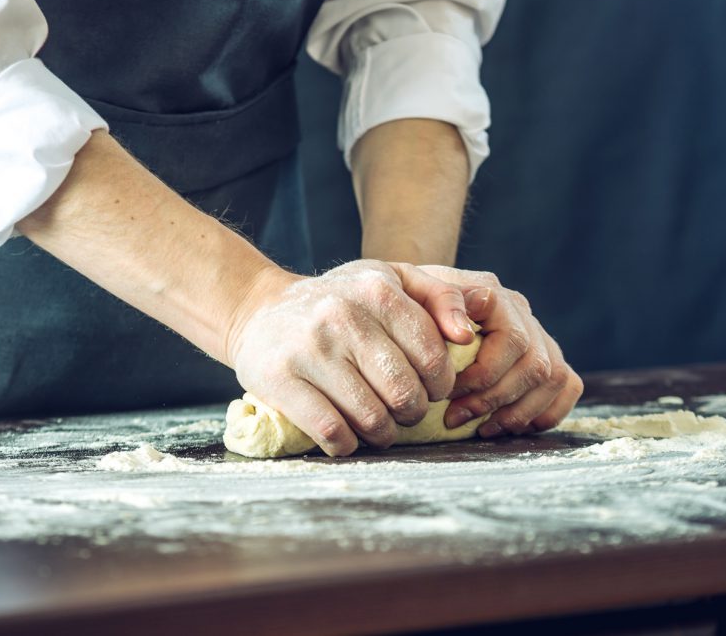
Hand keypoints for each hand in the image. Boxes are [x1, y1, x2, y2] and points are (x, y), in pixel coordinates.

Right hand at [226, 260, 477, 455]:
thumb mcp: (389, 279)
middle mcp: (343, 316)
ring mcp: (310, 349)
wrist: (257, 309)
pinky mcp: (281, 380)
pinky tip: (346, 435)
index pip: (434, 357)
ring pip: (372, 419)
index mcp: (377, 291)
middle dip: (411, 413)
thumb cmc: (338, 300)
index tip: (428, 389)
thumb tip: (468, 336)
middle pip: (405, 393)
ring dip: (382, 434)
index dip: (439, 385)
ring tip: (377, 426)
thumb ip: (440, 296)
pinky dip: (347, 445)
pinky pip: (333, 432)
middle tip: (402, 410)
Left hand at [417, 266, 582, 437]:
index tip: (448, 391)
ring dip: (516, 412)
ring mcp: (536, 334)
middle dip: (493, 399)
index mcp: (491, 294)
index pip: (512, 338)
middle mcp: (520, 312)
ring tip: (478, 428)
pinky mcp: (545, 356)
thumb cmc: (406, 306)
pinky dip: (543, 412)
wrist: (411, 303)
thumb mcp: (408, 297)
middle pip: (533, 364)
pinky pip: (566, 385)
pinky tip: (507, 426)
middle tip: (453, 416)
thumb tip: (463, 335)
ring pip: (552, 378)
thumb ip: (437, 305)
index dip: (484, 373)